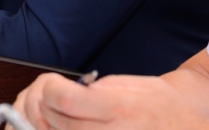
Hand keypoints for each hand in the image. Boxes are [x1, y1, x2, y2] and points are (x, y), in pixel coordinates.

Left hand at [14, 73, 208, 129]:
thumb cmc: (166, 112)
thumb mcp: (137, 86)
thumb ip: (100, 89)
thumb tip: (64, 91)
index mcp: (119, 108)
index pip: (64, 100)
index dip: (49, 88)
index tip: (52, 83)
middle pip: (54, 121)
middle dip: (42, 104)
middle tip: (49, 96)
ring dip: (44, 123)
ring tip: (52, 112)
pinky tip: (60, 126)